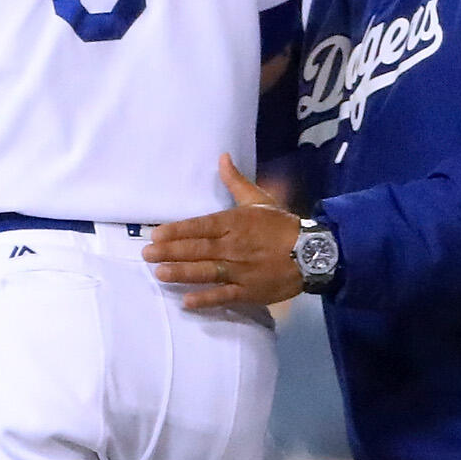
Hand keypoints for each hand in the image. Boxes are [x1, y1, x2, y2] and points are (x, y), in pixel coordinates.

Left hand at [143, 154, 302, 309]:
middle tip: (146, 254)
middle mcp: (233, 246)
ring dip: (182, 272)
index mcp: (234, 223)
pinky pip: (224, 296)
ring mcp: (240, 270)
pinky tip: (187, 302)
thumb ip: (235, 181)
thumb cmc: (282, 225)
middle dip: (170, 251)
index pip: (200, 226)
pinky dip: (206, 299)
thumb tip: (222, 157)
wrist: (314, 252)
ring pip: (206, 271)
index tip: (156, 234)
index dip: (177, 230)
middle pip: (197, 248)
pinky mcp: (248, 291)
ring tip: (159, 273)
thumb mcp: (259, 199)